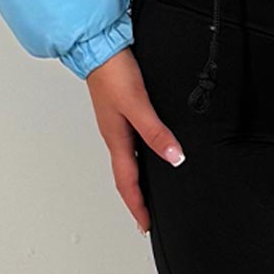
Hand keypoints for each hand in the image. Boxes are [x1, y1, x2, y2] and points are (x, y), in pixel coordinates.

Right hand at [85, 47, 186, 234]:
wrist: (99, 47)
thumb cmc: (113, 74)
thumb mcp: (137, 105)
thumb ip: (155, 132)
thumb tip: (174, 158)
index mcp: (116, 140)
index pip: (128, 183)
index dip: (138, 206)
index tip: (147, 226)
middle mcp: (115, 135)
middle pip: (126, 176)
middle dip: (137, 198)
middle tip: (148, 216)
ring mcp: (117, 123)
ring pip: (128, 159)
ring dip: (138, 178)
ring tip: (150, 191)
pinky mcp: (122, 109)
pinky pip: (131, 142)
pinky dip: (141, 155)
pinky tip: (150, 149)